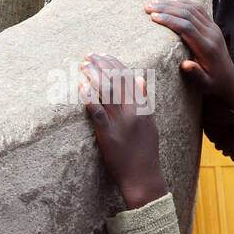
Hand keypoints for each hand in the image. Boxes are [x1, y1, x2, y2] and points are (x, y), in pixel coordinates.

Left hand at [80, 54, 166, 209]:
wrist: (143, 178)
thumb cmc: (146, 151)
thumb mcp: (151, 123)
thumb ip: (145, 100)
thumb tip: (140, 77)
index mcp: (143, 108)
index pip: (129, 78)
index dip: (115, 63)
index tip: (103, 54)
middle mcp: (133, 112)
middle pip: (116, 81)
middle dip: (102, 64)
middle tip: (89, 55)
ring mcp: (121, 123)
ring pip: (107, 92)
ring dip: (94, 75)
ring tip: (84, 65)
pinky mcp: (108, 135)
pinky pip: (98, 113)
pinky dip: (89, 97)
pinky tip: (82, 86)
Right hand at [145, 0, 233, 111]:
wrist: (230, 79)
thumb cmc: (213, 83)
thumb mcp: (205, 84)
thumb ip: (196, 74)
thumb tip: (185, 65)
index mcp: (207, 47)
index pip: (187, 27)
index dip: (169, 20)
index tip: (153, 17)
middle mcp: (212, 34)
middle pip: (188, 14)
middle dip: (166, 8)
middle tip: (147, 7)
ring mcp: (213, 28)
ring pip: (192, 8)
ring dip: (172, 3)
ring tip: (154, 2)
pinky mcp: (213, 26)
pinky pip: (199, 9)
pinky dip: (184, 2)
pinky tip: (172, 0)